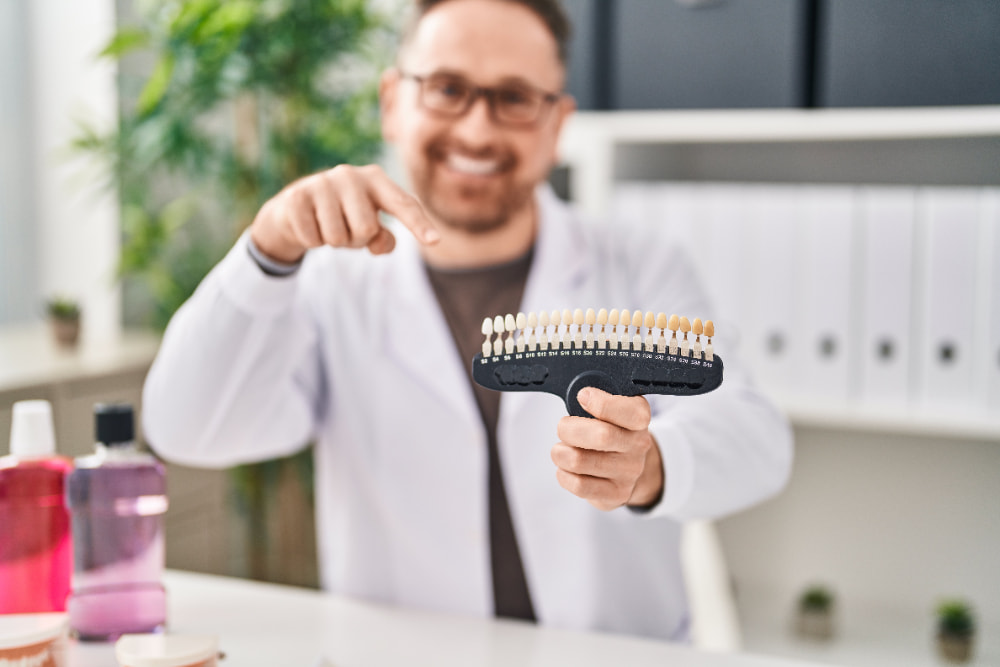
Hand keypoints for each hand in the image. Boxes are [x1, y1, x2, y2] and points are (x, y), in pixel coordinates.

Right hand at [249, 164, 439, 262]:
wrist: (295, 209)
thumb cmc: (344, 217)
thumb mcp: (368, 228)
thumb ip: (383, 239)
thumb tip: (381, 243)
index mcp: (377, 180)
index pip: (403, 205)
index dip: (419, 224)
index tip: (435, 241)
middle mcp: (351, 174)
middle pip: (366, 229)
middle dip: (356, 240)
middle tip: (345, 227)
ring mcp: (322, 183)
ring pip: (338, 237)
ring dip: (332, 241)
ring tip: (326, 225)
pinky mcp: (297, 197)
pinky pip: (313, 239)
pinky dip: (312, 241)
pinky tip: (308, 225)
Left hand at [551, 388, 663, 511]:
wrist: (629, 467)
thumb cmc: (611, 430)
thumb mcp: (610, 409)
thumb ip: (596, 400)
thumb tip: (578, 397)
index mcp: (640, 418)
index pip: (629, 412)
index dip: (601, 403)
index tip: (583, 396)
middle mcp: (639, 446)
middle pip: (601, 436)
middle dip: (569, 429)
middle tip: (563, 427)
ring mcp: (629, 473)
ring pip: (580, 461)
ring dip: (560, 453)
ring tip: (562, 449)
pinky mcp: (616, 494)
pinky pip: (579, 485)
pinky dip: (563, 474)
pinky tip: (566, 468)